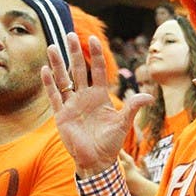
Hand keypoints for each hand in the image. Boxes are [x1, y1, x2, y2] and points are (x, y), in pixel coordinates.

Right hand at [42, 33, 152, 176]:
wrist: (97, 161)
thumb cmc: (111, 142)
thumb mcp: (124, 123)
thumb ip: (133, 107)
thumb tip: (149, 96)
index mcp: (100, 96)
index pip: (98, 70)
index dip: (96, 55)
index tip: (93, 39)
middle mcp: (85, 97)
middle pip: (78, 69)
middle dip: (75, 52)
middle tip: (70, 34)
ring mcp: (72, 104)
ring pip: (64, 79)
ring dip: (58, 64)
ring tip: (53, 46)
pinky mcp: (62, 115)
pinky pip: (55, 96)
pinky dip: (50, 83)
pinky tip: (45, 69)